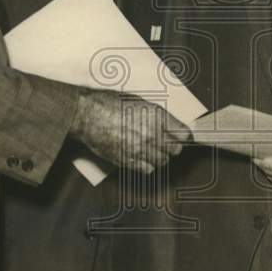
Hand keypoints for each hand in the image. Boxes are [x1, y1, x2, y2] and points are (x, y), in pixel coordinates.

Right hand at [75, 91, 190, 172]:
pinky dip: (148, 165)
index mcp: (156, 115)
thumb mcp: (139, 101)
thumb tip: (171, 125)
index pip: (183, 134)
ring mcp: (140, 148)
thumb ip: (157, 115)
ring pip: (163, 161)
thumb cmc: (109, 103)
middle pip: (176, 150)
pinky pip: (147, 169)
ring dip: (160, 156)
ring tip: (151, 149)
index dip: (184, 136)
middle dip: (173, 146)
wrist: (87, 115)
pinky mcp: (128, 160)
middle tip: (166, 143)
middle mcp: (151, 133)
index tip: (182, 137)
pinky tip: (142, 157)